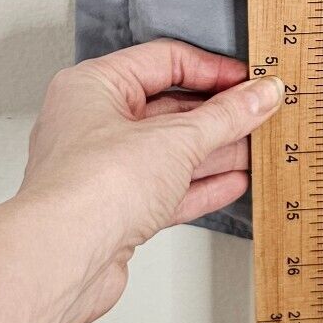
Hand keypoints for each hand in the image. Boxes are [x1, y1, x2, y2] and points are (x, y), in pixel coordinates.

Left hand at [15, 39, 282, 322]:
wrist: (63, 260)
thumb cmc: (90, 188)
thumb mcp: (176, 139)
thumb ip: (226, 116)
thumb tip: (259, 95)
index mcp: (93, 86)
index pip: (163, 62)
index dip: (211, 69)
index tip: (249, 80)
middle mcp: (92, 124)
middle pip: (169, 108)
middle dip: (217, 115)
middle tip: (258, 114)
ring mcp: (104, 170)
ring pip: (169, 152)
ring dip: (215, 152)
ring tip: (254, 149)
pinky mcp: (116, 210)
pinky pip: (166, 189)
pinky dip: (200, 186)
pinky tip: (232, 182)